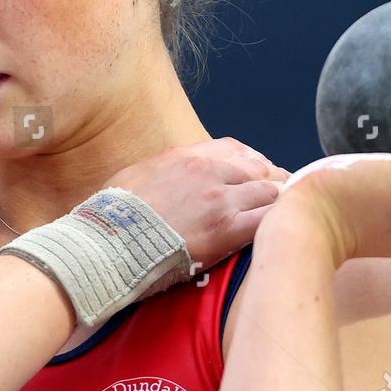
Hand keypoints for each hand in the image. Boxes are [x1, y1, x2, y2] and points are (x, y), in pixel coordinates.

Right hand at [107, 137, 291, 276]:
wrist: (108, 241)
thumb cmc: (113, 215)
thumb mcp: (136, 175)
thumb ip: (163, 169)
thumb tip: (169, 177)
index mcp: (187, 156)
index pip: (235, 149)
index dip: (253, 162)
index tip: (258, 174)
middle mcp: (209, 171)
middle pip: (259, 170)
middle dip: (272, 183)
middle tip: (278, 199)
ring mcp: (220, 199)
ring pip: (270, 193)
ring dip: (276, 205)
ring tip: (282, 218)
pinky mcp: (226, 229)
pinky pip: (267, 219)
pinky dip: (277, 223)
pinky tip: (279, 232)